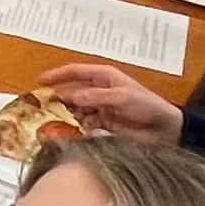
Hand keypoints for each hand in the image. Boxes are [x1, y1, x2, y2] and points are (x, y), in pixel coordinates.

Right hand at [40, 60, 179, 143]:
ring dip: (66, 115)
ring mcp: (100, 108)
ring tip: (52, 123)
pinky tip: (69, 132)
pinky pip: (84, 124)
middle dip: (58, 99)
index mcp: (104, 77)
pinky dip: (77, 127)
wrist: (164, 128)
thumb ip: (95, 96)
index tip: (40, 82)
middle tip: (41, 108)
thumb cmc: (146, 105)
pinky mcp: (103, 124)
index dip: (58, 75)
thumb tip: (70, 96)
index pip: (76, 72)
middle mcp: (99, 91)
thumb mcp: (121, 96)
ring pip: (76, 109)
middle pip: (72, 92)